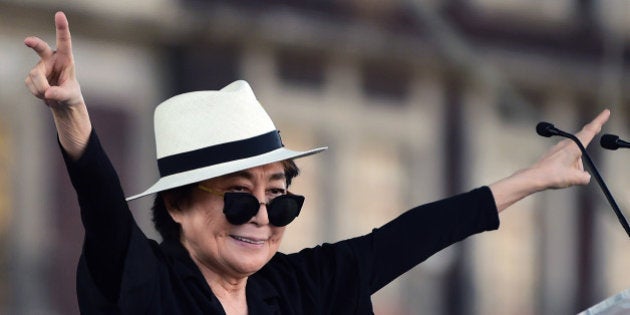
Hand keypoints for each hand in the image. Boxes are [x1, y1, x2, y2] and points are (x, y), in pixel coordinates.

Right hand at [24, 11, 83, 108]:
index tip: (60, 15)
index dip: (62, 28)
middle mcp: (51, 59)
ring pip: (35, 76)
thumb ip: (60, 93)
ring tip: (51, 94)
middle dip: (34, 44)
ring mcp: (40, 66)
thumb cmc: (70, 93)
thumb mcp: (70, 95)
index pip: (64, 42)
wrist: (61, 101)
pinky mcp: (31, 76)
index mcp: (65, 58)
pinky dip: (38, 93)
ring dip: (42, 89)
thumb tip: (47, 93)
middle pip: (41, 49)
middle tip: (27, 41)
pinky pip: (31, 84)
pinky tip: (44, 94)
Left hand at [490, 109, 609, 211]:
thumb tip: (585, 176)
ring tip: (568, 174)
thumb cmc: (553, 175)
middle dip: (591, 132)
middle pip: (583, 137)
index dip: (599, 121)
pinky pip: (566, 157)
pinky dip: (569, 163)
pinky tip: (562, 172)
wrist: (534, 177)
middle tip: (598, 126)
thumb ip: (585, 177)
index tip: (606, 112)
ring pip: (574, 152)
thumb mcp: (575, 178)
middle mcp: (566, 145)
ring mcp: (558, 148)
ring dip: (577, 160)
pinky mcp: (553, 154)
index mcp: (574, 147)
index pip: (590, 131)